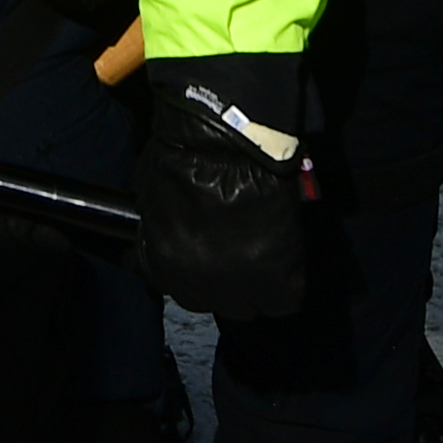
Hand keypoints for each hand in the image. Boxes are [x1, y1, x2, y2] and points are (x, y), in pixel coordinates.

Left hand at [130, 58, 313, 321]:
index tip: (211, 254)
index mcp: (164, 262)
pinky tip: (286, 254)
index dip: (197, 272)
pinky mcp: (277, 278)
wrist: (227, 138)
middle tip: (241, 251)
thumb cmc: (185, 151)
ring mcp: (238, 285)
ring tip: (267, 250)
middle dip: (226, 282)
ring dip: (258, 283)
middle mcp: (197, 284)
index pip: (180, 288)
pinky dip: (288, 280)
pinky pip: (285, 299)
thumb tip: (176, 231)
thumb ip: (163, 226)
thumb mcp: (155, 192)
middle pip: (217, 302)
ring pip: (251, 305)